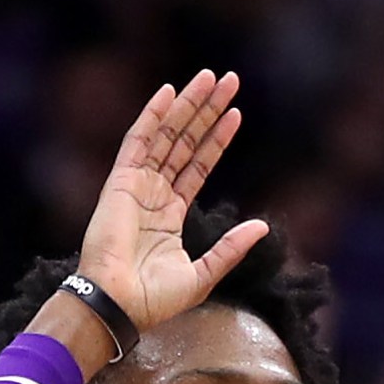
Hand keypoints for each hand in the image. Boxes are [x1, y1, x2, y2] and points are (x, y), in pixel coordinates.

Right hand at [75, 69, 268, 332]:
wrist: (120, 305)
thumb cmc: (154, 299)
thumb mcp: (204, 274)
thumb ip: (231, 248)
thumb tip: (263, 226)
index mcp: (170, 215)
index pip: (198, 165)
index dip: (217, 139)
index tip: (237, 114)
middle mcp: (154, 194)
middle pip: (185, 141)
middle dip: (207, 110)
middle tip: (229, 80)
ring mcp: (136, 185)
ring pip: (167, 135)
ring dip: (187, 105)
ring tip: (210, 78)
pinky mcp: (121, 182)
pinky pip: (138, 141)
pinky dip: (152, 116)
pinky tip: (169, 92)